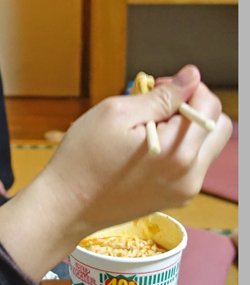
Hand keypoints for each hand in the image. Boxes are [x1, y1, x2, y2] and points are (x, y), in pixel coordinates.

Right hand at [0, 64, 231, 282]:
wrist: (66, 207)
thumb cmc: (83, 158)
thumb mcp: (116, 113)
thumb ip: (162, 96)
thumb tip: (191, 76)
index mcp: (179, 152)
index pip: (210, 106)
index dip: (186, 88)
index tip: (156, 89)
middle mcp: (191, 175)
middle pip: (218, 127)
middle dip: (194, 107)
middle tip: (157, 105)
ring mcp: (185, 190)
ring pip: (207, 146)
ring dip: (186, 128)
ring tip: (148, 127)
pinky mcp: (175, 198)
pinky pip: (192, 164)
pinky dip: (178, 148)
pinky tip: (146, 147)